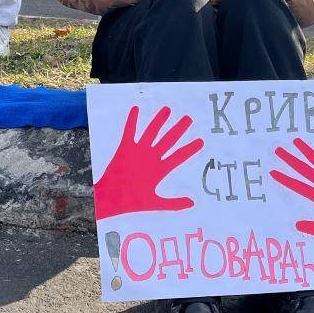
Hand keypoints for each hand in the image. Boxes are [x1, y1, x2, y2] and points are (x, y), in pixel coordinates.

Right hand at [93, 105, 204, 220]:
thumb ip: (174, 203)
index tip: (201, 141)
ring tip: (167, 110)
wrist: (112, 199)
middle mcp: (151, 157)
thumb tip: (192, 204)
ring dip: (159, 121)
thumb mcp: (156, 203)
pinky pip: (129, 131)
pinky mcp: (125, 148)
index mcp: (160, 169)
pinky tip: (136, 109)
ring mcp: (139, 151)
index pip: (178, 156)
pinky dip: (132, 120)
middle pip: (168, 140)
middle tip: (189, 119)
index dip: (190, 149)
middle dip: (179, 129)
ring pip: (151, 132)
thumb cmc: (132, 202)